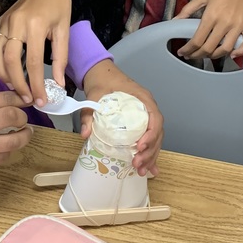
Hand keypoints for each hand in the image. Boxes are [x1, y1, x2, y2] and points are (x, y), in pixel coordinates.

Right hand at [0, 0, 70, 104]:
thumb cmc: (58, 5)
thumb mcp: (64, 29)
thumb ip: (60, 57)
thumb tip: (58, 84)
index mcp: (35, 25)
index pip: (33, 62)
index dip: (36, 84)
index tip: (41, 100)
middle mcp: (16, 24)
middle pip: (10, 61)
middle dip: (18, 84)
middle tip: (27, 98)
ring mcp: (4, 22)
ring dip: (3, 75)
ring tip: (15, 89)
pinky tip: (6, 73)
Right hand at [0, 92, 31, 171]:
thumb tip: (14, 102)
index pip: (5, 99)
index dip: (20, 99)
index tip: (25, 100)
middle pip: (12, 117)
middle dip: (23, 117)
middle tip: (22, 118)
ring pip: (14, 141)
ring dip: (24, 136)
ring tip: (24, 133)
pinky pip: (3, 156)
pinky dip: (8, 150)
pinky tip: (6, 146)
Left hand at [79, 59, 163, 175]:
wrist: (101, 72)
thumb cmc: (102, 80)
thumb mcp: (94, 95)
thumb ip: (89, 114)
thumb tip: (85, 134)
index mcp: (142, 98)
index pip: (155, 117)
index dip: (151, 134)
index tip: (140, 147)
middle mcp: (148, 107)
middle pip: (157, 132)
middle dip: (150, 151)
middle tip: (137, 164)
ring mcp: (145, 115)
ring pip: (155, 138)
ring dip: (151, 155)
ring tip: (142, 170)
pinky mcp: (140, 122)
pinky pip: (149, 139)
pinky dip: (149, 153)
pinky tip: (150, 168)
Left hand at [174, 0, 242, 59]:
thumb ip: (188, 9)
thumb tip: (175, 20)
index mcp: (211, 15)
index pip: (197, 40)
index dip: (188, 50)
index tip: (182, 52)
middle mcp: (225, 23)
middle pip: (209, 48)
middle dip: (197, 55)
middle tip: (191, 55)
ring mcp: (239, 25)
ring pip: (226, 49)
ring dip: (214, 56)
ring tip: (206, 54)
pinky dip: (240, 52)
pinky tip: (231, 54)